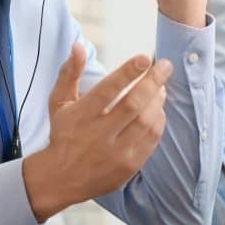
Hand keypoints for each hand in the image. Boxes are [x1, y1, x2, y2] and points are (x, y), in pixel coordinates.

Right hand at [21, 43, 170, 221]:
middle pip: (133, 105)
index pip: (107, 90)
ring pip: (146, 122)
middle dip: (153, 82)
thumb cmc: (63, 133)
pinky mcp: (129, 166)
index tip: (145, 58)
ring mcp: (115, 153)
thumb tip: (78, 46)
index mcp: (81, 115)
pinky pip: (151, 139)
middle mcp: (98, 135)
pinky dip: (158, 121)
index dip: (127, 73)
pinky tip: (157, 109)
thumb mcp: (58, 102)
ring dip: (158, 101)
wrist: (60, 179)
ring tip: (161, 87)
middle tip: (165, 65)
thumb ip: (69, 73)